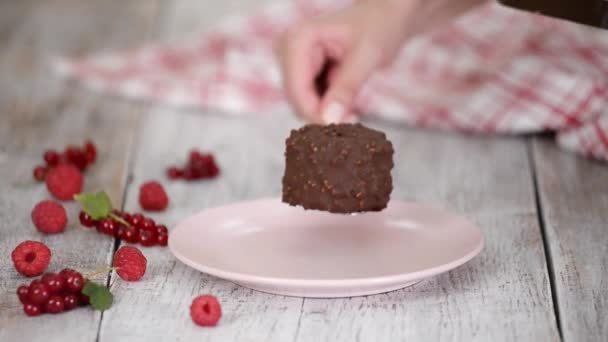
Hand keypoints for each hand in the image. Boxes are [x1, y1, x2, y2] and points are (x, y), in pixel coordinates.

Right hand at [276, 0, 486, 123]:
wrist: (385, 17)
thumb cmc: (378, 27)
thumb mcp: (367, 57)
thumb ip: (346, 88)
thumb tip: (329, 119)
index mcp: (298, 38)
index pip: (297, 90)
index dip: (317, 115)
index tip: (344, 129)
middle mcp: (287, 49)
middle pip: (296, 100)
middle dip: (324, 116)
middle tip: (354, 123)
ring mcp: (291, 61)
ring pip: (302, 105)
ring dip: (328, 115)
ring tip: (354, 116)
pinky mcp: (300, 73)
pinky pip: (309, 102)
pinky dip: (328, 110)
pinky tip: (348, 109)